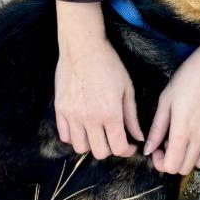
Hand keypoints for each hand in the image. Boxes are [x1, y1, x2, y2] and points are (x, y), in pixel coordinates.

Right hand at [54, 37, 143, 158]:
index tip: (129, 146)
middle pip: (99, 152)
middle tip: (114, 138)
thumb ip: (132, 116)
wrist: (83, 48)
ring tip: (97, 134)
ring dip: (91, 144)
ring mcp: (72, 115)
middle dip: (110, 149)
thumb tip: (138, 137)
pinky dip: (74, 136)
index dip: (127, 151)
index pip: (118, 148)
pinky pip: (64, 135)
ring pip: (80, 148)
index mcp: (110, 114)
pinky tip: (82, 127)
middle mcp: (90, 119)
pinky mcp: (60, 110)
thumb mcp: (127, 89)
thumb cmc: (109, 65)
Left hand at [144, 45, 199, 174]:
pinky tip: (193, 132)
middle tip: (167, 143)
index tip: (157, 148)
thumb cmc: (187, 78)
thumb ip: (157, 128)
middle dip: (172, 161)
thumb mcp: (165, 100)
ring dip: (187, 158)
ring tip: (181, 139)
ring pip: (199, 164)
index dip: (160, 162)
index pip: (172, 166)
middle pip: (184, 169)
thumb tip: (148, 149)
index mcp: (183, 130)